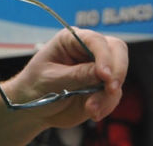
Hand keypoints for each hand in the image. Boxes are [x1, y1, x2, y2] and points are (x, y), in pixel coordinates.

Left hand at [7, 28, 127, 127]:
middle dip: (117, 70)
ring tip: (91, 109)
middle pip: (116, 50)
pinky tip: (93, 113)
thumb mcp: (53, 79)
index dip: (103, 56)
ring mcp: (97, 68)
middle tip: (111, 89)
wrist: (34, 108)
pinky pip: (113, 95)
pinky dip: (106, 105)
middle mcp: (87, 50)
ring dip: (108, 95)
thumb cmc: (36, 86)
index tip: (104, 75)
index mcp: (71, 39)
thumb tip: (103, 73)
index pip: (95, 40)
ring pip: (117, 76)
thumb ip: (78, 75)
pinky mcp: (101, 87)